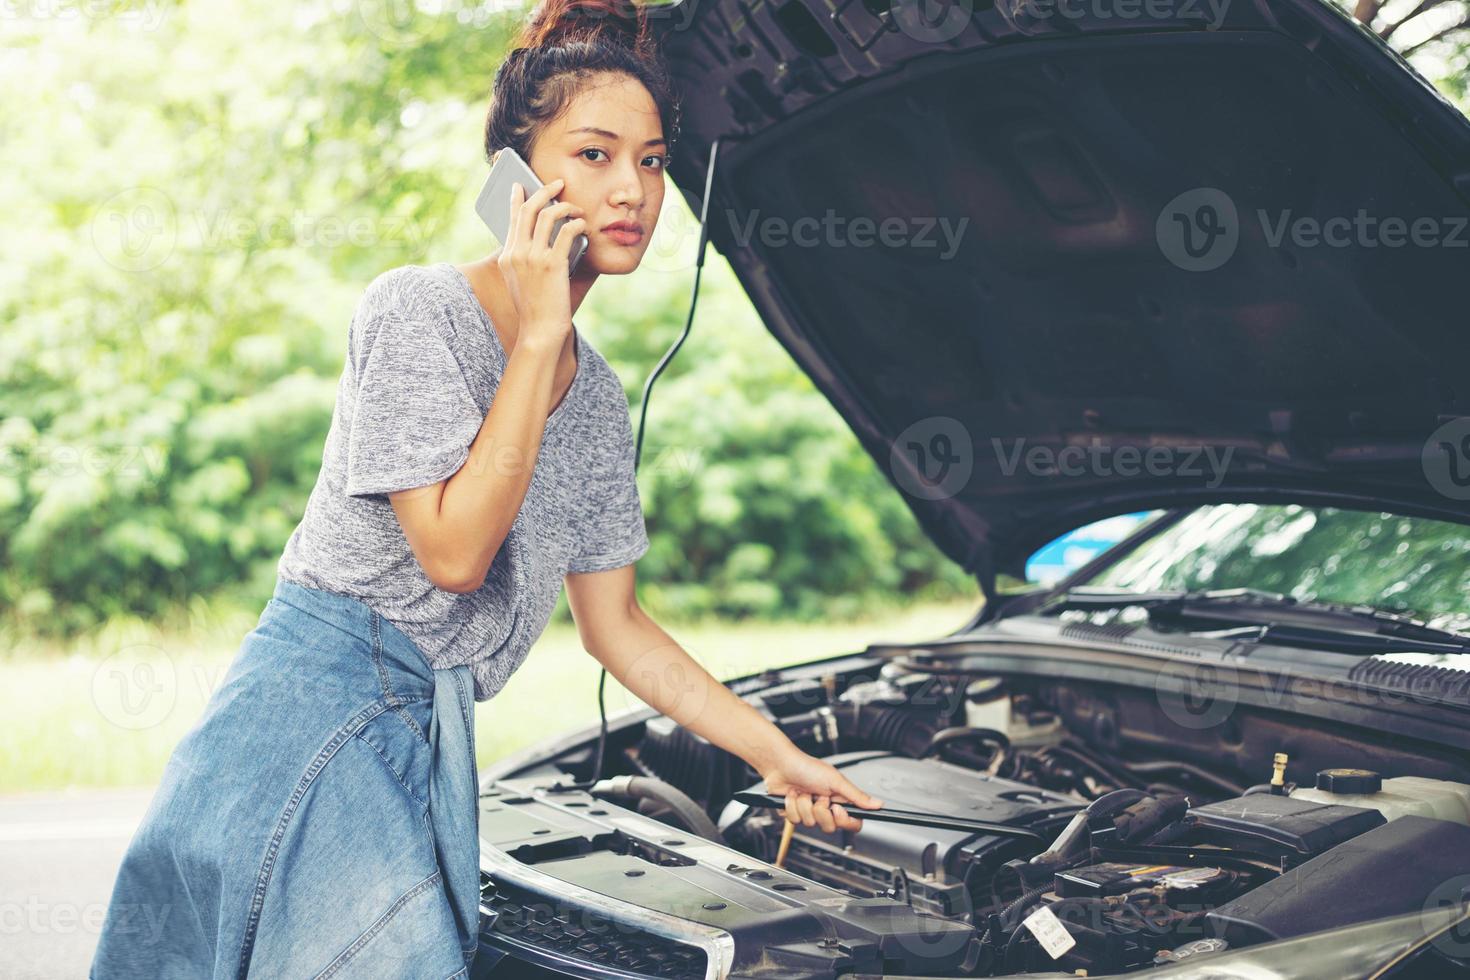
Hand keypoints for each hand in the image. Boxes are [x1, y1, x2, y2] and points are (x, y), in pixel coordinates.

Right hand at [497, 177, 586, 350]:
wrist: (539, 330)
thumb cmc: (535, 309)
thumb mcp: (520, 282)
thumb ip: (524, 260)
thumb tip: (541, 238)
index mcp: (507, 257)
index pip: (512, 219)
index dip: (517, 199)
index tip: (521, 185)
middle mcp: (517, 253)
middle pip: (528, 209)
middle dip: (544, 191)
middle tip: (558, 184)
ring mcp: (533, 258)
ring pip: (547, 216)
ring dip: (565, 206)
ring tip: (576, 208)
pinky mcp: (552, 264)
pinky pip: (566, 232)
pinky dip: (576, 224)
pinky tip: (583, 225)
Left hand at [760, 747, 883, 833]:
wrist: (781, 765)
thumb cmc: (807, 767)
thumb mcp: (835, 780)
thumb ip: (856, 795)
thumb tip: (877, 804)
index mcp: (840, 800)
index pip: (852, 822)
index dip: (846, 821)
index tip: (837, 809)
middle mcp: (826, 808)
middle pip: (830, 827)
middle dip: (820, 811)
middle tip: (818, 796)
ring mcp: (809, 812)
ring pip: (810, 823)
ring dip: (804, 805)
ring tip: (803, 791)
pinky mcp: (794, 814)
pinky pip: (795, 820)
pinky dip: (792, 806)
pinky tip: (792, 795)